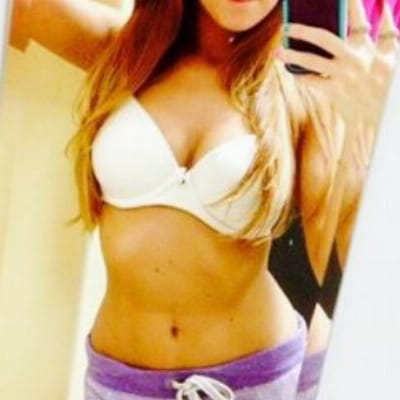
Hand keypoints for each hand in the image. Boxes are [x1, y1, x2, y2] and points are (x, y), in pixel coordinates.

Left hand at [276, 0, 399, 132]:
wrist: (383, 114)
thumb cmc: (387, 83)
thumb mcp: (393, 55)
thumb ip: (387, 31)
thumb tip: (386, 5)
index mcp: (367, 46)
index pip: (356, 19)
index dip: (346, 5)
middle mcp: (354, 58)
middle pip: (324, 38)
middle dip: (303, 30)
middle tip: (287, 27)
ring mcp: (342, 76)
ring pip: (312, 61)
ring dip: (292, 55)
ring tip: (278, 52)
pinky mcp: (335, 91)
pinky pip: (312, 81)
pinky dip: (301, 75)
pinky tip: (291, 70)